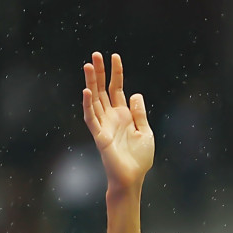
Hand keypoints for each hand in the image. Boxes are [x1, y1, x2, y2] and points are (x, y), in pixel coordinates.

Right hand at [81, 52, 152, 192]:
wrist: (133, 177)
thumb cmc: (139, 159)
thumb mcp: (145, 132)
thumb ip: (139, 113)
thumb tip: (135, 94)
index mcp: (123, 115)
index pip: (117, 89)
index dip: (116, 73)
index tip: (115, 56)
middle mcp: (111, 116)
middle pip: (102, 89)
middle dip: (99, 72)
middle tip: (95, 54)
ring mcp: (103, 124)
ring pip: (94, 99)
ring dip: (90, 82)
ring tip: (88, 65)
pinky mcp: (99, 135)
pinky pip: (91, 117)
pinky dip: (88, 104)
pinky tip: (87, 91)